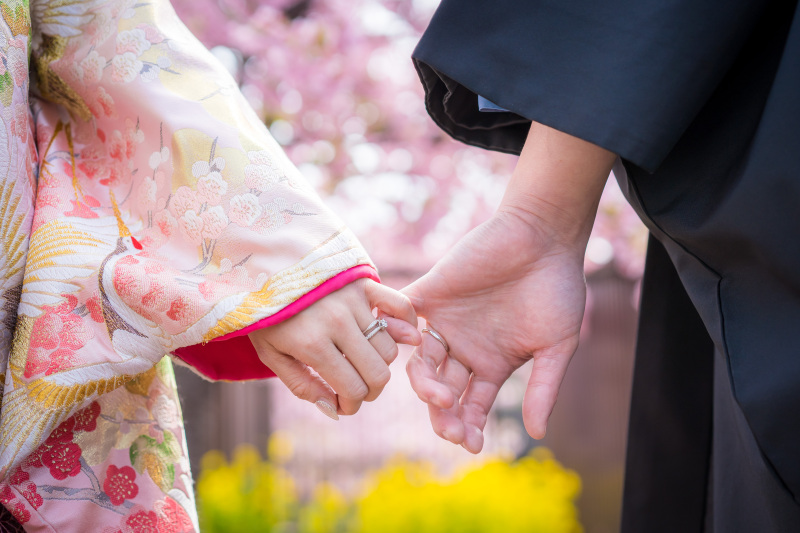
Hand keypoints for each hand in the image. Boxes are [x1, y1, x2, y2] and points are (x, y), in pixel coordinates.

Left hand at [249, 278, 420, 417]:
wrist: (267, 268)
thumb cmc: (268, 317)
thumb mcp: (273, 356)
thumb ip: (303, 386)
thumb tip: (335, 410)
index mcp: (312, 344)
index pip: (353, 389)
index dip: (351, 405)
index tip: (343, 404)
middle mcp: (337, 322)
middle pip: (379, 374)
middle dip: (370, 392)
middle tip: (356, 390)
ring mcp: (354, 301)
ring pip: (390, 349)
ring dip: (380, 364)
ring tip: (361, 362)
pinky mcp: (364, 284)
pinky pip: (401, 307)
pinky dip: (406, 325)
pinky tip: (397, 337)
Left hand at [404, 209, 588, 452]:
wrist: (544, 237)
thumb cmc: (556, 290)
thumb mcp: (556, 345)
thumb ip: (544, 387)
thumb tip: (537, 433)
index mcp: (491, 365)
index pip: (472, 405)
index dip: (469, 426)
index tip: (471, 444)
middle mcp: (462, 348)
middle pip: (443, 389)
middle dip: (443, 413)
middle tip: (448, 428)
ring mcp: (443, 321)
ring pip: (421, 361)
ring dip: (424, 382)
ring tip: (437, 395)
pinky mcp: (429, 292)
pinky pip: (401, 313)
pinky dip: (395, 327)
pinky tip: (408, 343)